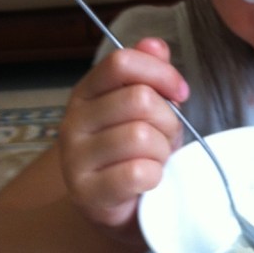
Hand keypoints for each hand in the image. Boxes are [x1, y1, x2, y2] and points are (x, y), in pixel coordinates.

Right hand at [58, 38, 188, 241]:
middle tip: (166, 137)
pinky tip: (149, 180)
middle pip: (139, 100)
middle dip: (168, 119)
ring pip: (141, 136)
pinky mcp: (87, 194)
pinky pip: (138, 172)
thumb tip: (155, 44)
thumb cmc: (138, 151)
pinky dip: (155, 176)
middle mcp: (73, 121)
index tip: (180, 92)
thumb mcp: (149, 108)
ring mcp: (75, 159)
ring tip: (156, 159)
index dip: (160, 73)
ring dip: (162, 150)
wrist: (122, 208)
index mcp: (87, 92)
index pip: (121, 62)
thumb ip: (151, 73)